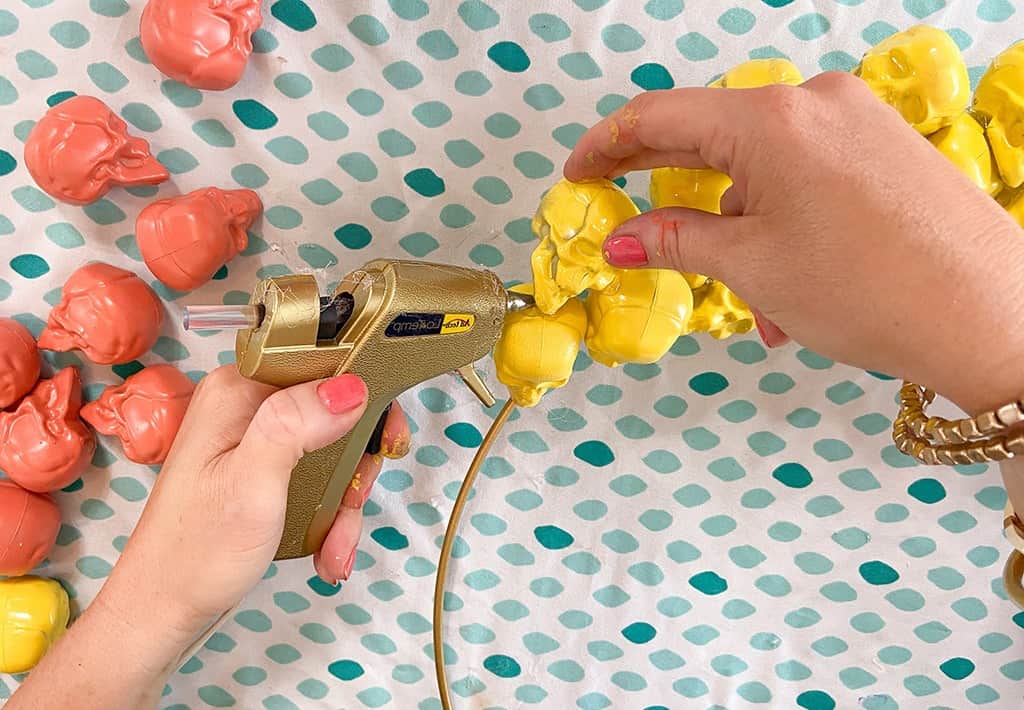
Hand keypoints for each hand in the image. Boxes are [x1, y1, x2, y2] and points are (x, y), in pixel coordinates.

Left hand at [11, 365, 409, 709]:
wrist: (164, 611)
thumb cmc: (195, 552)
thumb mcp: (252, 485)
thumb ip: (297, 425)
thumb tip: (351, 386)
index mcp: (239, 390)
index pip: (322, 361)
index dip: (365, 394)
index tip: (384, 439)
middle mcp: (247, 406)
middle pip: (337, 409)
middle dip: (356, 465)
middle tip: (353, 502)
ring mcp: (255, 439)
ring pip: (334, 450)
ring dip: (344, 501)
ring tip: (335, 544)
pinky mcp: (263, 469)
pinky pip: (317, 477)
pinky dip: (331, 515)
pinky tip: (327, 549)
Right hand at [565, 73, 1023, 414]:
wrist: (992, 316)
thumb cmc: (869, 289)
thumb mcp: (753, 267)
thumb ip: (675, 241)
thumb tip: (618, 238)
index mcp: (770, 119)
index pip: (660, 117)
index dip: (605, 146)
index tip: (576, 175)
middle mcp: (814, 102)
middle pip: (711, 136)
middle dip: (670, 191)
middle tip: (626, 222)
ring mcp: (856, 120)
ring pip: (763, 170)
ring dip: (741, 231)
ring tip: (758, 305)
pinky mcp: (884, 146)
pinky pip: (806, 175)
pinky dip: (782, 224)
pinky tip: (792, 285)